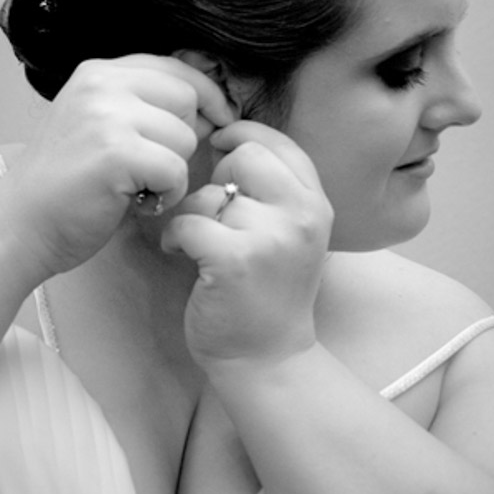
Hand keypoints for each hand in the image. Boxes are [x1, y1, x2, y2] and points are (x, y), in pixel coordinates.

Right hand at [0, 56, 234, 276]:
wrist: (19, 225)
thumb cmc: (69, 183)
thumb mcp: (102, 124)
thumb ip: (146, 104)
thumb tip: (214, 103)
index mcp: (99, 72)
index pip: (177, 68)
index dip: (206, 96)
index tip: (218, 120)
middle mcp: (100, 84)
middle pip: (188, 98)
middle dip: (184, 137)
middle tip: (152, 165)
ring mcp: (106, 116)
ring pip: (186, 137)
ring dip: (173, 171)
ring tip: (137, 185)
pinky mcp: (115, 152)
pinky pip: (176, 170)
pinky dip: (167, 194)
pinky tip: (137, 202)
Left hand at [160, 121, 333, 372]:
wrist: (267, 357)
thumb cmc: (269, 291)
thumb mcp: (291, 232)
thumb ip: (274, 189)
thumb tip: (225, 136)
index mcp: (317, 204)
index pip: (279, 142)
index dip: (242, 138)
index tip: (220, 152)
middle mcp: (303, 214)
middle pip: (246, 155)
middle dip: (219, 176)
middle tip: (216, 210)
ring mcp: (272, 237)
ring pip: (213, 193)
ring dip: (194, 214)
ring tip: (199, 242)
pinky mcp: (236, 260)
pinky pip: (190, 221)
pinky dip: (176, 237)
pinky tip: (183, 255)